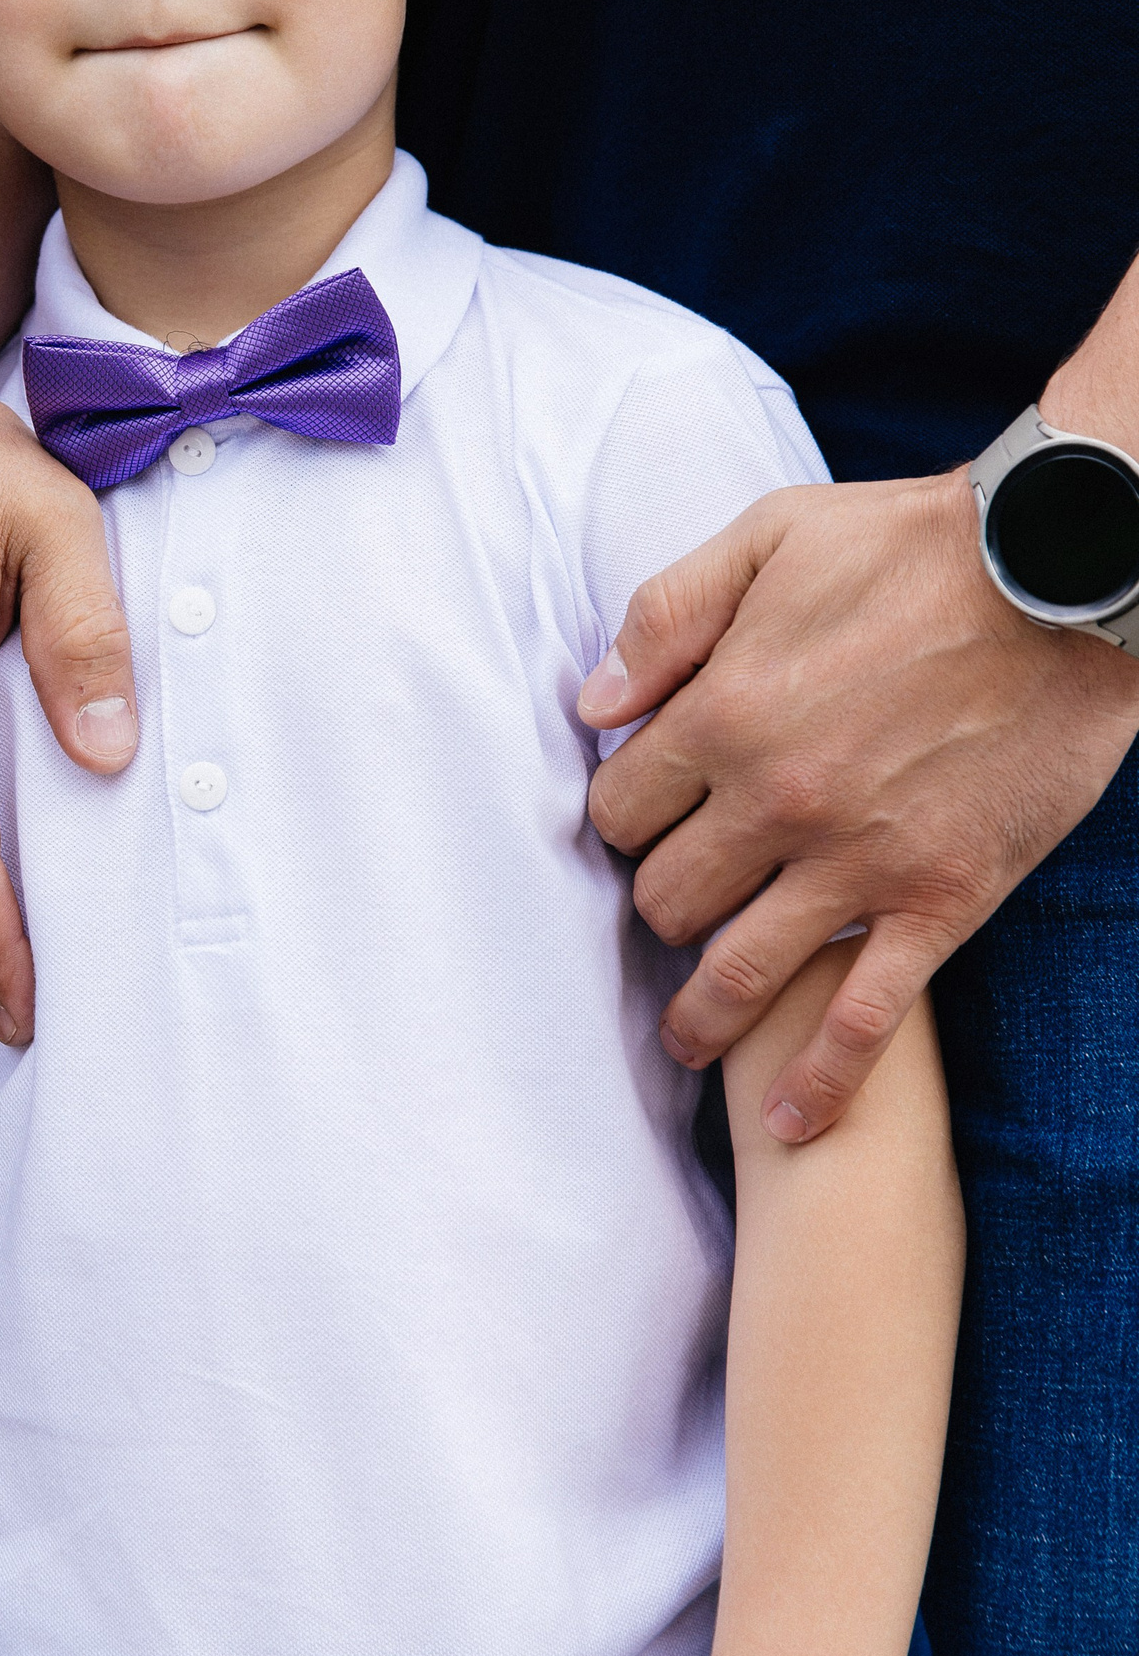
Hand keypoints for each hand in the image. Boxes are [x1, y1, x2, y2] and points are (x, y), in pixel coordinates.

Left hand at [579, 467, 1138, 1138]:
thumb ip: (666, 615)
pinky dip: (822, 1081)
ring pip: (740, 970)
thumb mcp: (767, 536)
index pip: (620, 807)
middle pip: (668, 896)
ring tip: (686, 1036)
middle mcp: (775, 800)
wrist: (1061, 578)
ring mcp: (859, 862)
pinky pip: (865, 1017)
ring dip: (701, 1012)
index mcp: (723, 711)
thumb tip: (594, 702)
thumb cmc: (910, 545)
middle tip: (680, 900)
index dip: (624, 817)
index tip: (644, 820)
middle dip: (663, 902)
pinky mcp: (941, 902)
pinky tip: (790, 1119)